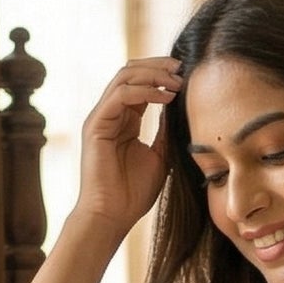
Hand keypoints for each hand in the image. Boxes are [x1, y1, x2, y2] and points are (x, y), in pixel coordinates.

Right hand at [75, 56, 182, 239]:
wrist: (112, 217)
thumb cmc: (133, 194)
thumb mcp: (160, 156)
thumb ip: (166, 130)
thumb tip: (179, 107)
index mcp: (124, 119)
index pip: (141, 82)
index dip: (163, 74)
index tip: (188, 74)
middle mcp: (110, 113)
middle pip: (130, 71)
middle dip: (158, 65)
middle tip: (182, 67)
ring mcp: (101, 117)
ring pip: (124, 76)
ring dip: (154, 75)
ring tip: (177, 82)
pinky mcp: (95, 124)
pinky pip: (120, 95)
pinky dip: (145, 91)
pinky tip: (166, 98)